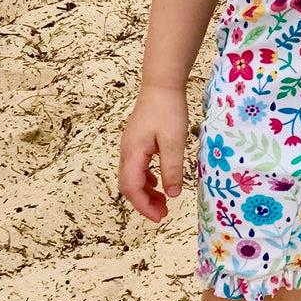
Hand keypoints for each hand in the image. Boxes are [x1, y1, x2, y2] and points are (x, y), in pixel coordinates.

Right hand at [118, 84, 188, 222]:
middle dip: (144, 202)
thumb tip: (172, 195)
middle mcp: (126, 151)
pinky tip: (158, 179)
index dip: (144, 206)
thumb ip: (172, 169)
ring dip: (145, 191)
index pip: (132, 188)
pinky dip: (146, 178)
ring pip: (132, 176)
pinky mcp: (136, 139)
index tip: (160, 217)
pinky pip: (136, 166)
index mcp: (132, 154)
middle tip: (163, 213)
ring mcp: (130, 144)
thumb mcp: (174, 141)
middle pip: (128, 185)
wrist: (161, 82)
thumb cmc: (168, 110)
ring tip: (163, 200)